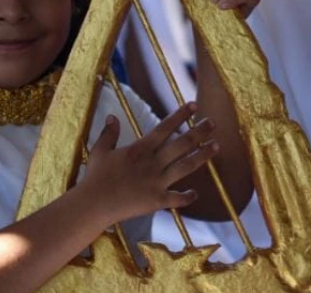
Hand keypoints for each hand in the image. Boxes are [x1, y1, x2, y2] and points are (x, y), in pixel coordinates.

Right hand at [82, 103, 217, 223]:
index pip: (165, 127)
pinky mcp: (157, 201)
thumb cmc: (95, 177)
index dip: (181, 115)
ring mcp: (157, 182)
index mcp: (141, 148)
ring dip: (203, 156)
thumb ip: (109, 133)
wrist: (93, 204)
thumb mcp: (100, 151)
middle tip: (213, 122)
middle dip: (199, 132)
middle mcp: (153, 163)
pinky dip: (188, 196)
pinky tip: (195, 193)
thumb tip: (112, 116)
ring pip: (186, 166)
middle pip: (182, 143)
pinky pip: (178, 198)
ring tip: (216, 146)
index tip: (194, 105)